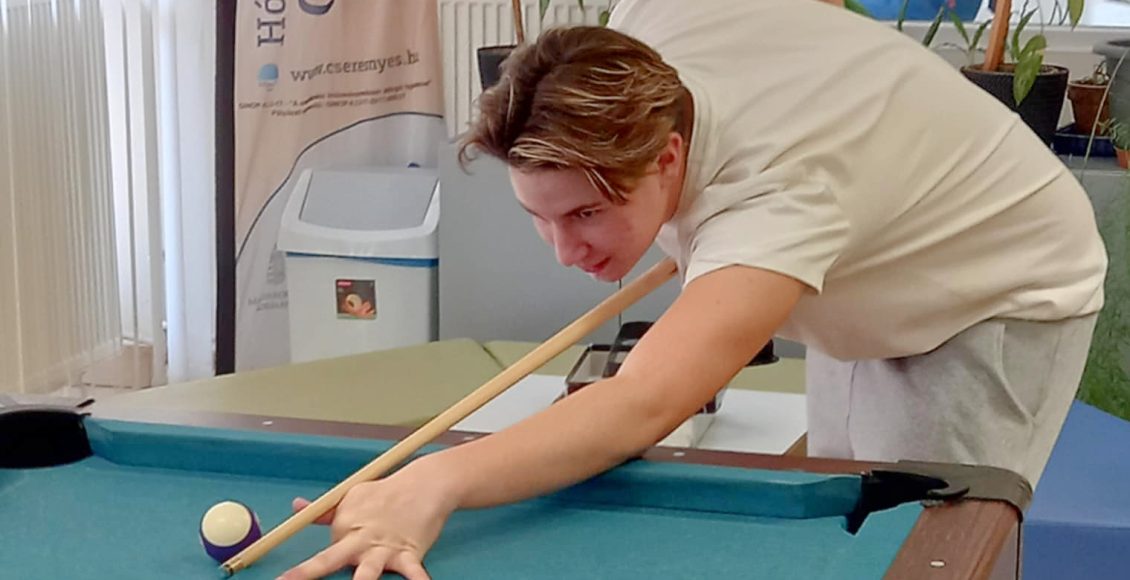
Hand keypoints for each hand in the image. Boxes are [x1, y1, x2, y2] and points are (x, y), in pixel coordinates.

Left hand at [278, 463, 456, 579]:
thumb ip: (323, 511)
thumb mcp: (350, 498)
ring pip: (368, 572)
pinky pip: (414, 573)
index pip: (321, 557)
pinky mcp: (409, 553)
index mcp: (343, 528)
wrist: (422, 484)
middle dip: (307, 572)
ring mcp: (384, 548)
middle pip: (330, 559)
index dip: (303, 573)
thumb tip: (296, 506)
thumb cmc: (384, 493)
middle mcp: (360, 540)